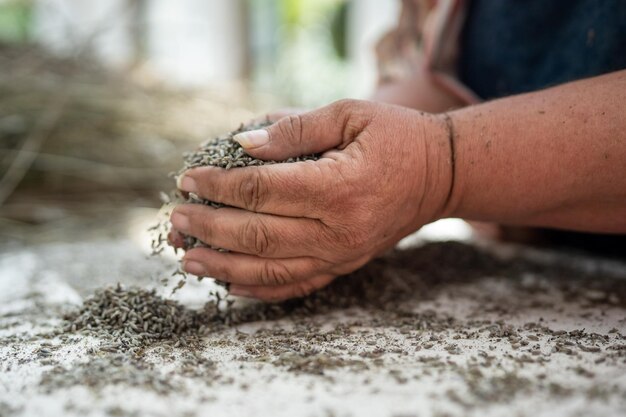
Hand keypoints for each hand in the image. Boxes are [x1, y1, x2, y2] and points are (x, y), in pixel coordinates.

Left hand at [169, 99, 452, 300]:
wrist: (440, 174)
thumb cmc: (395, 136)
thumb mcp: (348, 114)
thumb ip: (294, 128)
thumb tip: (243, 145)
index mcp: (338, 186)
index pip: (262, 190)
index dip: (219, 185)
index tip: (188, 179)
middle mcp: (338, 229)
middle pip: (258, 234)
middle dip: (210, 227)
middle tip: (176, 219)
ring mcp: (342, 254)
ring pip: (271, 269)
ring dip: (223, 267)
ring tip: (187, 260)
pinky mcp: (344, 266)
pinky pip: (296, 286)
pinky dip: (260, 289)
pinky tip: (230, 285)